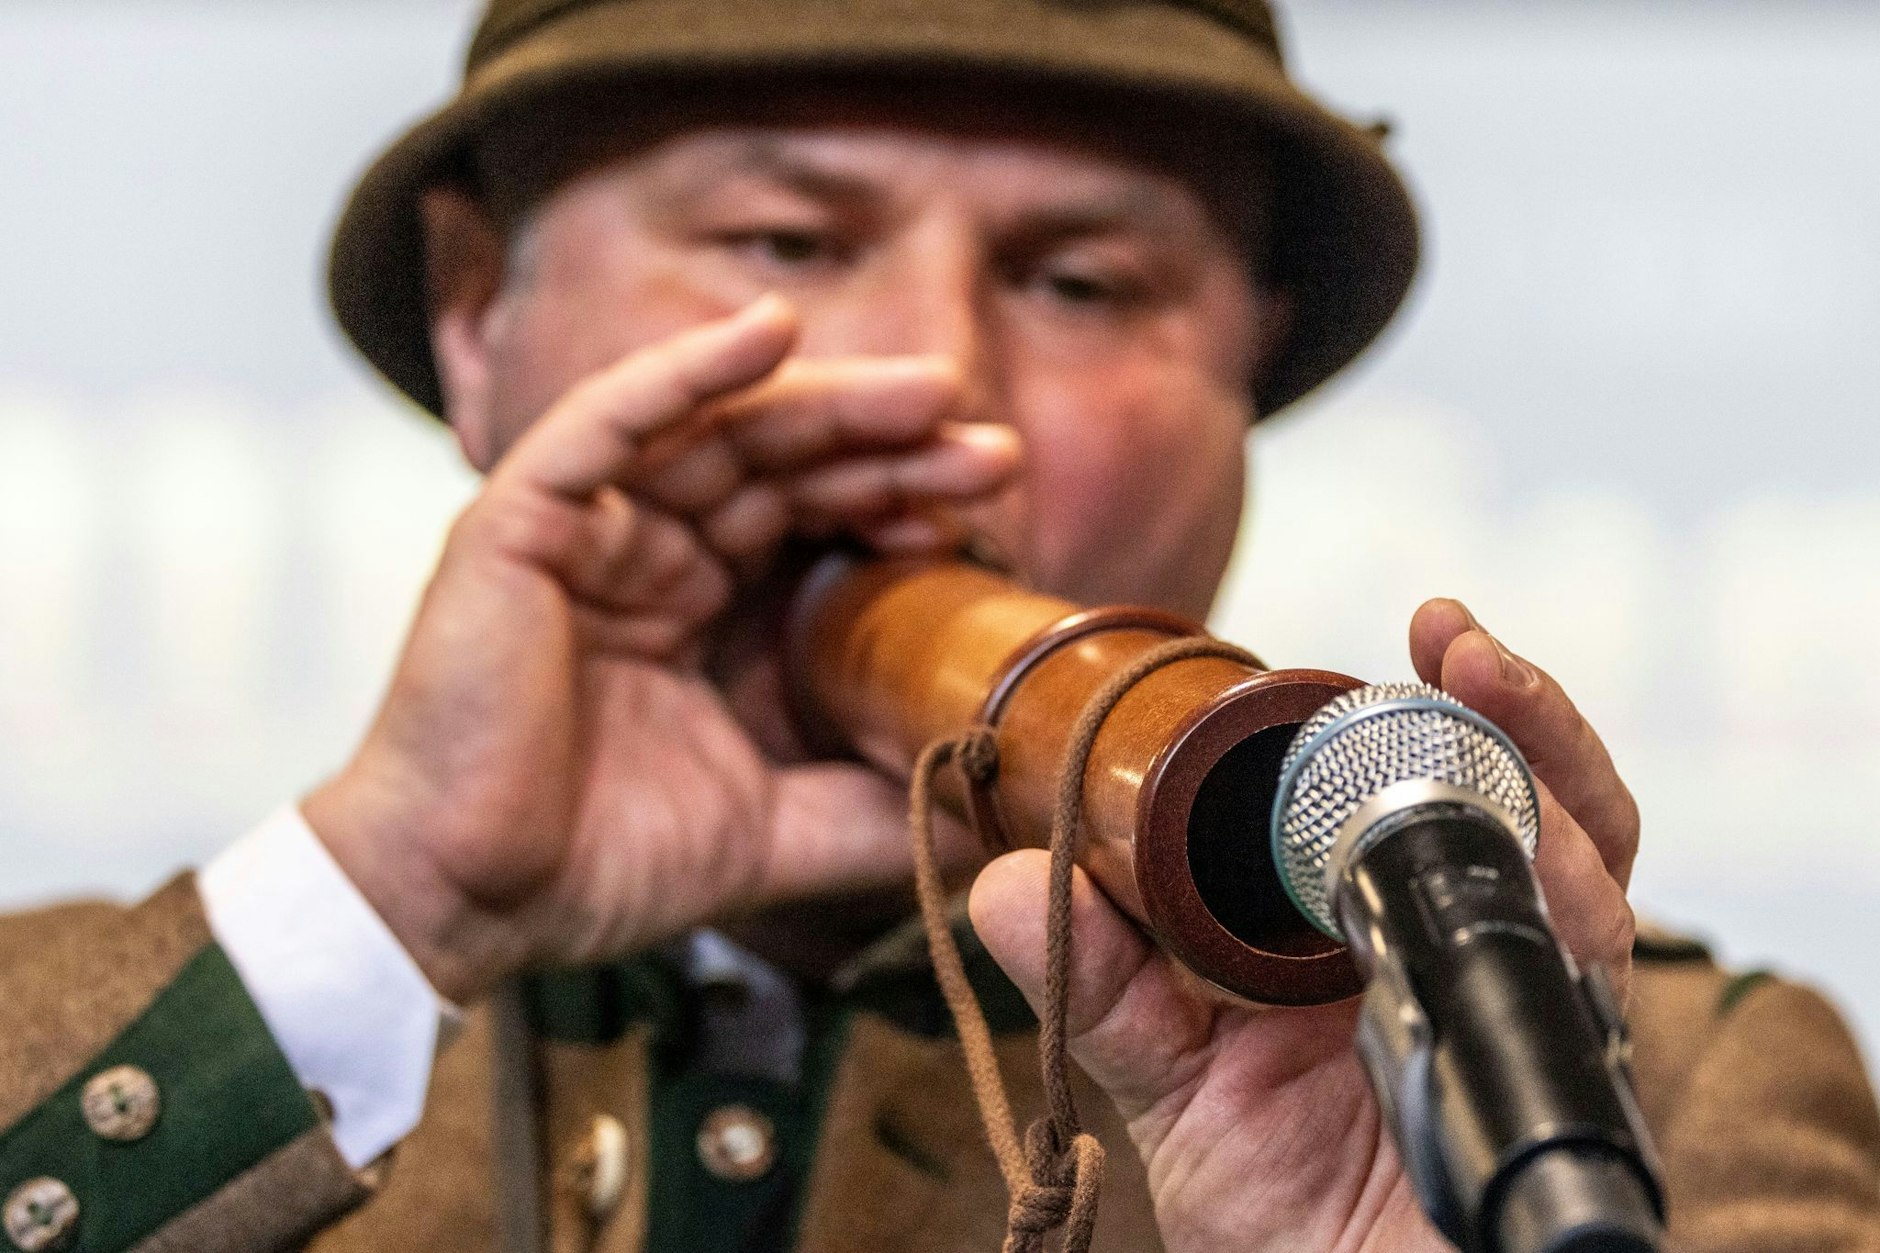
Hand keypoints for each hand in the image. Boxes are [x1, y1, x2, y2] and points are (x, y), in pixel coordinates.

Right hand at [305, 296, 1019, 1002]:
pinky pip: (604, 423)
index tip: (992, 508)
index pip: (813, 522)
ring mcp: (585, 532)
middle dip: (889, 447)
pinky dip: (684, 372)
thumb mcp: (775, 833)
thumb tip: (993, 817)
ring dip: (826, 403)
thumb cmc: (597, 866)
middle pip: (782, 465)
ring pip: (716, 431)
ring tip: (932, 395)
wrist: (466, 908)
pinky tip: (770, 331)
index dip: (896, 500)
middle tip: (991, 448)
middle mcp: (648, 553)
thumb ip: (872, 808)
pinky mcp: (521, 524)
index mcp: (700, 609)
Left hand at [969, 600, 1639, 1250]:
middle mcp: (1473, 954)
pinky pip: (1593, 972)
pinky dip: (1575, 895)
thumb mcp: (1180, 1093)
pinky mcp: (1572, 1075)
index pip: (1439, 792)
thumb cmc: (1287, 1223)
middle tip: (1454, 636)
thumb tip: (1001, 879)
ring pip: (1589, 858)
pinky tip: (1543, 858)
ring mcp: (1531, 1006)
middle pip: (1537, 801)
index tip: (1420, 630)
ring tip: (1487, 682)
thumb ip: (1107, 990)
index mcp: (1384, 935)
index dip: (1442, 706)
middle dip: (1514, 705)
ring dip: (1548, 760)